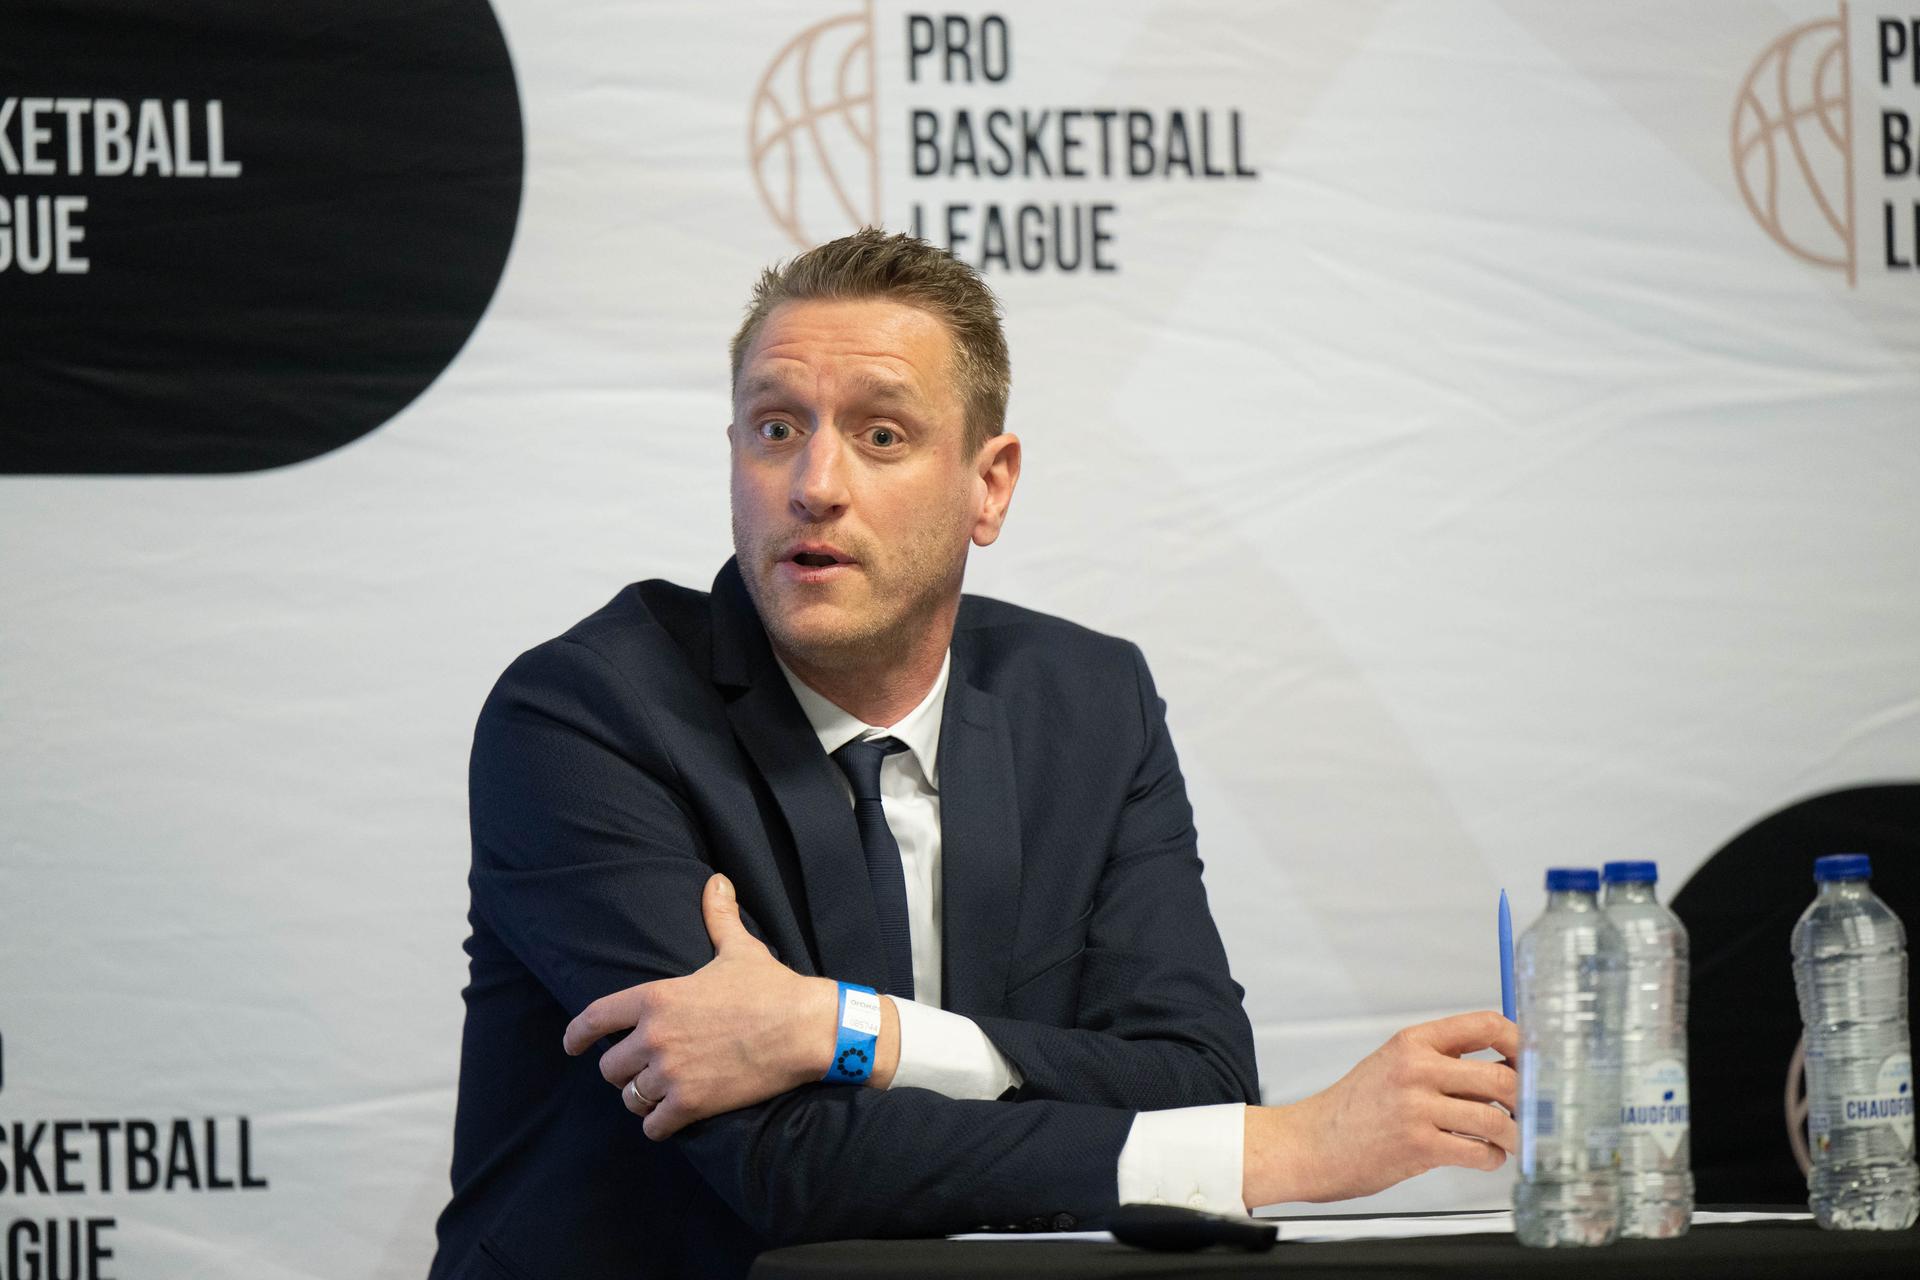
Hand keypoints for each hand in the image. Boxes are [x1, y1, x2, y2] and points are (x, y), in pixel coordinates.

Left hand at [562, 874, 860, 1138]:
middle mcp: (655, 1036)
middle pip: (610, 1067)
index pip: (595, 1019)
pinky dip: (658, 1124)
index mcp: (657, 997)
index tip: (572, 1047)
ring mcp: (671, 1073)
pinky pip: (653, 1125)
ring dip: (641, 1097)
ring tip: (657, 1094)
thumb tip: (718, 881)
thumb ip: (719, 917)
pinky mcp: (691, 1104)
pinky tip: (669, 1119)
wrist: (805, 1028)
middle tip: (643, 1069)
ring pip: (630, 1097)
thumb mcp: (739, 948)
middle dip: (624, 1070)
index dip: (576, 1036)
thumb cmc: (771, 987)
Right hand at [1242, 1011, 1518, 1207]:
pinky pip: (1480, 1152)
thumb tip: (1504, 1066)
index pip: (1486, 1025)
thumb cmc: (1354, 1109)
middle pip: (1502, 1076)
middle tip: (1529, 1111)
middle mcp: (1416, 1068)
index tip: (1533, 1060)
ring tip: (1508, 1140)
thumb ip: (1441, 1061)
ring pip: (1497, 1118)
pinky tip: (1483, 1156)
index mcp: (1413, 1041)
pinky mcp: (1419, 1146)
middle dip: (1527, 1100)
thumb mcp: (1392, 1065)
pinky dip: (1492, 1158)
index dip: (1521, 1042)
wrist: (1311, 1143)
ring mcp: (1418, 1107)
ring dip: (1513, 1135)